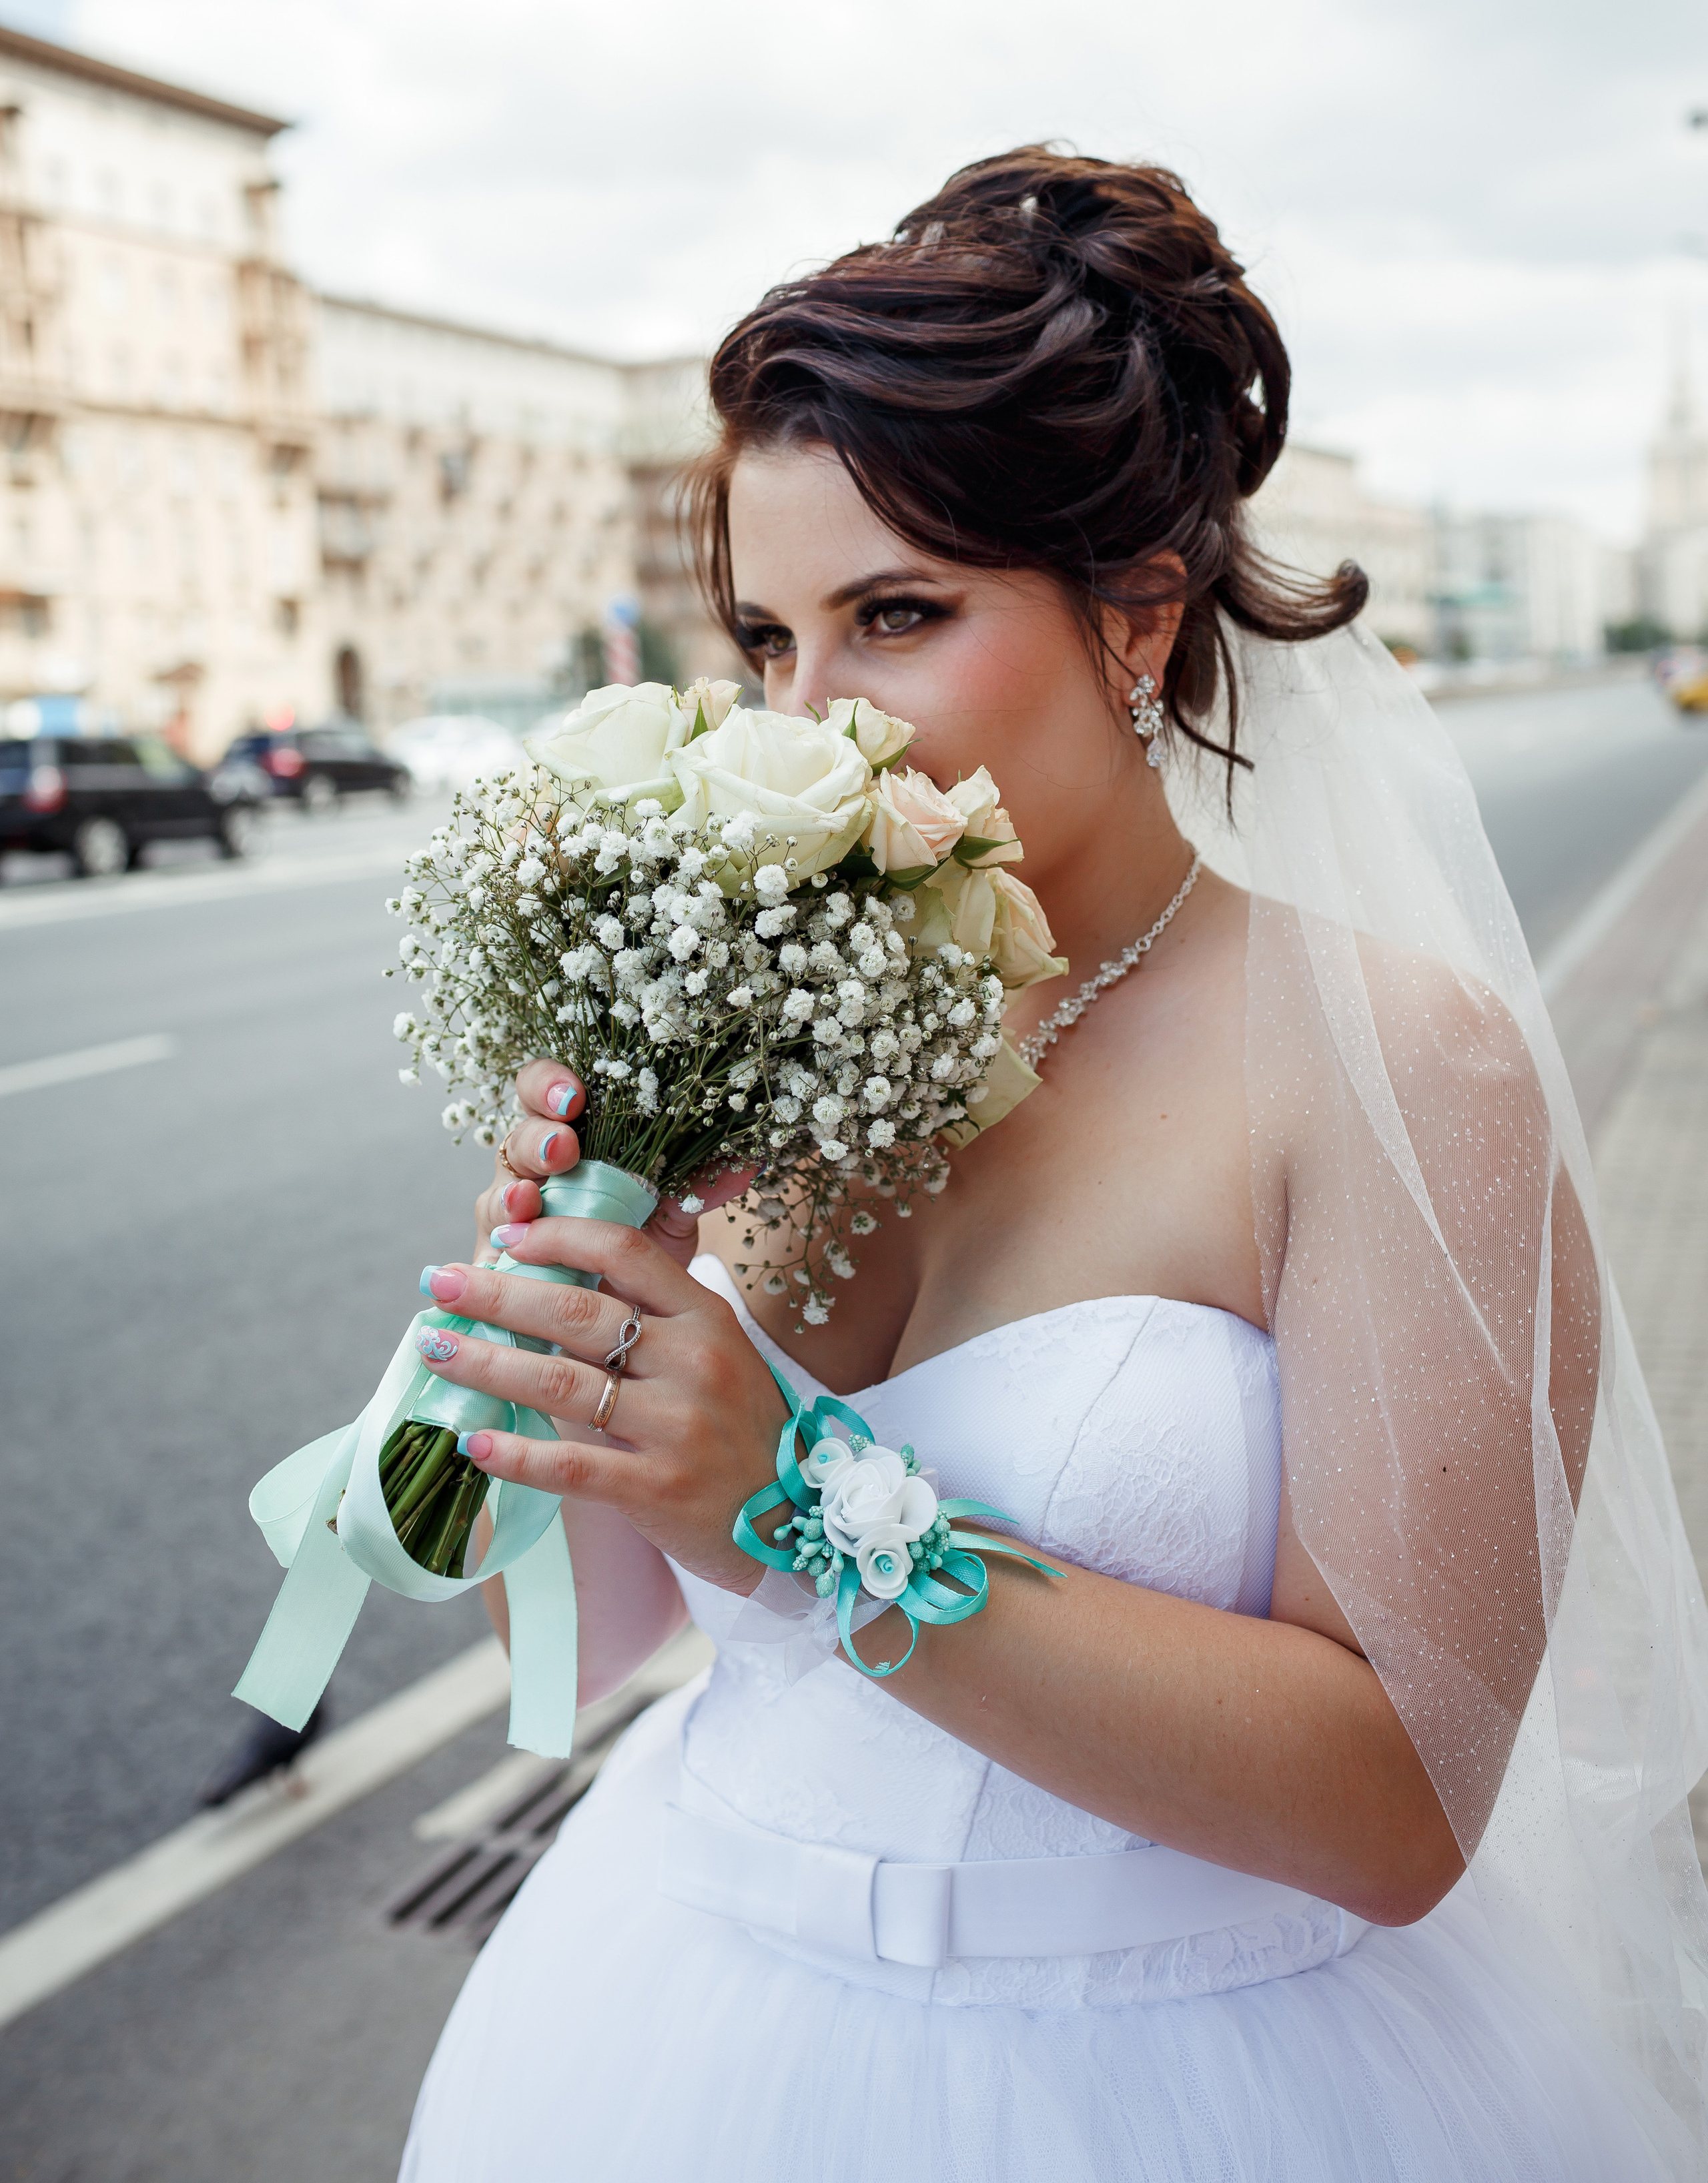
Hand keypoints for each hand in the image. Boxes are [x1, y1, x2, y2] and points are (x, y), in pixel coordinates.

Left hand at [417, 1215, 790, 1592]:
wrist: (796, 1518)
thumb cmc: (739, 1428)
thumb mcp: (716, 1354)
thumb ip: (653, 1320)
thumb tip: (555, 1285)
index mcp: (707, 1317)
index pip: (625, 1252)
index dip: (557, 1236)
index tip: (502, 1235)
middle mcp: (694, 1362)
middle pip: (576, 1312)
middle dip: (495, 1293)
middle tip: (437, 1283)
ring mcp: (677, 1426)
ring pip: (561, 1383)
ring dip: (486, 1361)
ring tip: (434, 1348)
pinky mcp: (657, 1489)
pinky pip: (571, 1466)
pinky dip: (517, 1455)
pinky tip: (473, 1442)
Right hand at [475, 1058, 756, 1270]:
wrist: (625, 1326)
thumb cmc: (641, 1255)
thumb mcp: (672, 1217)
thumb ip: (696, 1187)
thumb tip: (749, 1163)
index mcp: (571, 1144)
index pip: (546, 1093)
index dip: (550, 1085)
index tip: (576, 1094)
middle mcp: (533, 1176)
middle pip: (517, 1140)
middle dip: (536, 1138)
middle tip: (562, 1148)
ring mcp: (508, 1224)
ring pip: (498, 1197)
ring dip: (511, 1196)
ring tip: (528, 1200)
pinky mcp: (497, 1274)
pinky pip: (488, 1261)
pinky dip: (496, 1259)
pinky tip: (506, 1259)